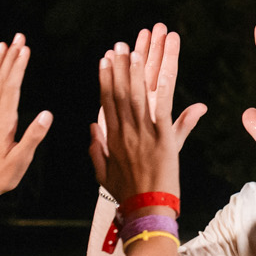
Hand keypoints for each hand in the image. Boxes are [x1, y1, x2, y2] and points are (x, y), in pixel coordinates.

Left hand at [0, 35, 51, 205]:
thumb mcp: (21, 159)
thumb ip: (33, 136)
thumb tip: (47, 114)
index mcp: (4, 122)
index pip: (12, 88)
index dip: (19, 67)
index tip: (25, 48)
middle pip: (1, 80)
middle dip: (10, 57)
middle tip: (17, 37)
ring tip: (2, 46)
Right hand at [87, 24, 206, 199]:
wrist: (145, 211)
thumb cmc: (126, 195)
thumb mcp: (104, 173)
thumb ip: (96, 149)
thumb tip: (91, 127)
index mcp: (112, 138)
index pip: (107, 101)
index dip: (106, 78)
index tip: (104, 59)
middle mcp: (125, 132)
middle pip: (121, 92)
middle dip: (121, 66)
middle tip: (121, 44)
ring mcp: (144, 134)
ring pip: (139, 95)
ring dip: (139, 70)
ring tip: (138, 48)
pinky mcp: (164, 139)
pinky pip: (163, 108)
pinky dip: (162, 87)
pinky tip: (161, 70)